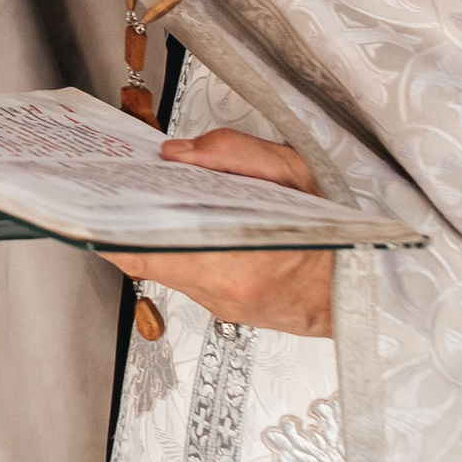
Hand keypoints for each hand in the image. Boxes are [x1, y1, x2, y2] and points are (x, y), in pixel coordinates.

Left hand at [99, 131, 334, 337]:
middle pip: (147, 255)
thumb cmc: (342, 234)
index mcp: (240, 262)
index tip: (91, 203)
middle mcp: (224, 291)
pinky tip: (177, 221)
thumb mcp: (299, 174)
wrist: (369, 289)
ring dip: (150, 234)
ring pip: (163, 265)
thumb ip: (235, 155)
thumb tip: (179, 154)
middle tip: (111, 191)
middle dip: (128, 222)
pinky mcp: (226, 307)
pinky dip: (175, 247)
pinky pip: (184, 274)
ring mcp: (223, 304)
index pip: (147, 249)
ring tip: (141, 197)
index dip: (111, 226)